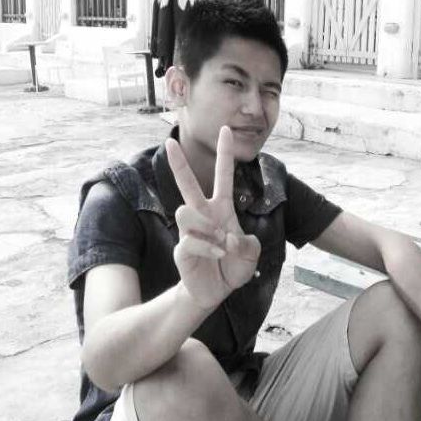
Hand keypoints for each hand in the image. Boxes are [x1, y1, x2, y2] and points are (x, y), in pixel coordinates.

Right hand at [166, 125, 260, 310]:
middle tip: (169, 143)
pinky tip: (218, 257)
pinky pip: (191, 241)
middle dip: (178, 164)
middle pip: (187, 184)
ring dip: (208, 228)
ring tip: (221, 246)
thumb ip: (248, 244)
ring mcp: (190, 231)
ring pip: (186, 212)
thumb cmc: (233, 267)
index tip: (226, 129)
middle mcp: (203, 215)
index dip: (224, 154)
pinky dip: (209, 250)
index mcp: (221, 208)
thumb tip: (228, 239)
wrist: (217, 291)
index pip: (222, 176)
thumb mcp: (251, 254)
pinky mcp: (182, 249)